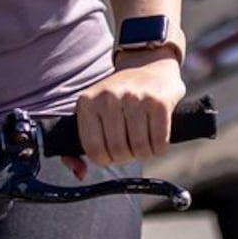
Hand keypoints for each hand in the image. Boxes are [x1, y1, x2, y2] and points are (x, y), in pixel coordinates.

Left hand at [71, 52, 184, 168]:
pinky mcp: (159, 102)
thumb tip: (79, 174)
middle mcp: (109, 98)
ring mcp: (135, 98)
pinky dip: (159, 148)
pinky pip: (159, 141)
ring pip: (139, 148)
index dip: (105, 159)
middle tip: (131, 149)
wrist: (148, 64)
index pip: (93, 149)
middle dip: (126, 157)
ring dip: (144, 154)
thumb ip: (78, 146)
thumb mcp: (93, 113)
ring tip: (144, 145)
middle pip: (117, 150)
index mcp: (87, 103)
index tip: (113, 154)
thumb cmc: (118, 97)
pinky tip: (157, 141)